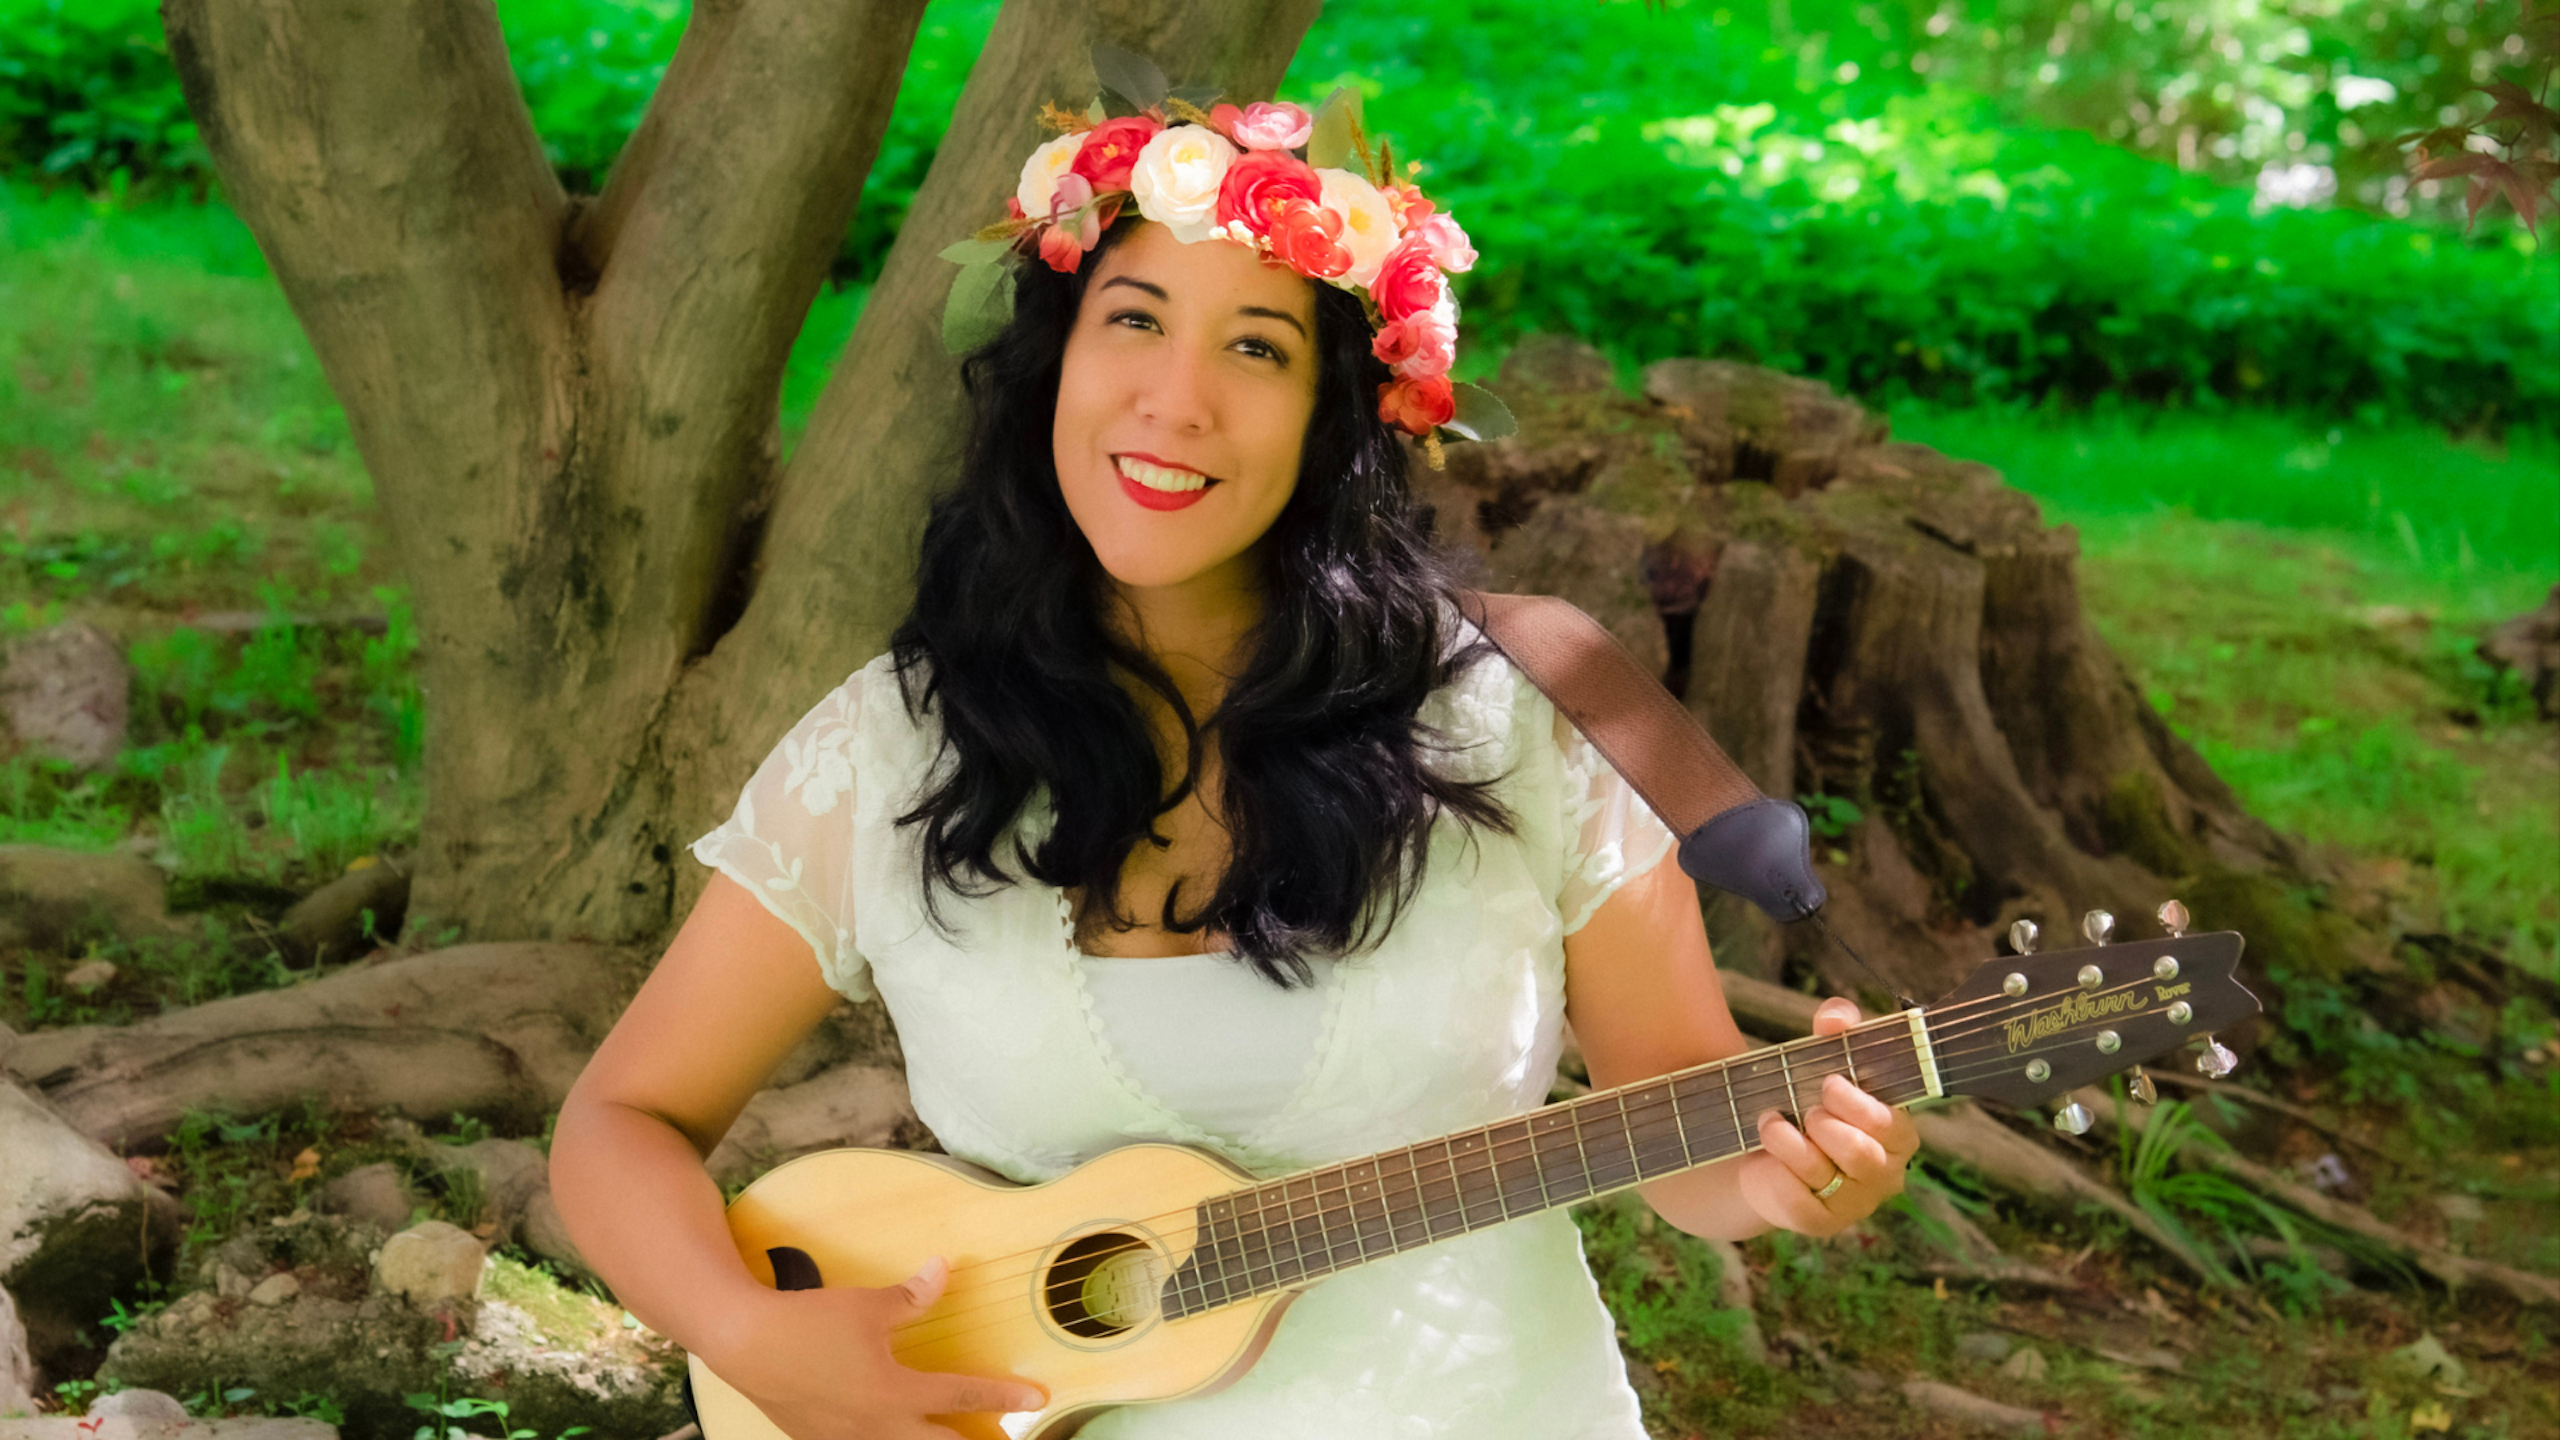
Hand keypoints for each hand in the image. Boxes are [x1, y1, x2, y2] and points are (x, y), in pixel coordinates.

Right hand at [700, 1255, 1047, 1439]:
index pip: (962, 1395)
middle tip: (1002, 1439)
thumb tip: (946, 1268)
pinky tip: (891, 1432)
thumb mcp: (868, 1306)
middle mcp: (875, 1427)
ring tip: (953, 1436)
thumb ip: (912, 1295)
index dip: (1003, 1396)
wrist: (744, 1344)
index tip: (1036, 1400)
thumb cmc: (809, 1323)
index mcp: (893, 1394)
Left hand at [1739, 998, 1922, 1236]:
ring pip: (1823, 1172)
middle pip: (1860, 1152)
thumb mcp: (1825, 1058)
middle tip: (1806, 1109)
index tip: (1827, 1083)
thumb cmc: (1812, 1100)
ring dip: (1788, 1140)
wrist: (1772, 1152)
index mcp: (1899, 1135)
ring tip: (1771, 1122)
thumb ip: (1839, 1026)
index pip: (1890, 1124)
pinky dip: (1777, 1170)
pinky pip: (1798, 1200)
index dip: (1856, 1103)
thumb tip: (1835, 1018)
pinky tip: (1766, 1154)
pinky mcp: (1820, 1223)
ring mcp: (1855, 1203)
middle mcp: (1885, 1174)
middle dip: (1824, 1124)